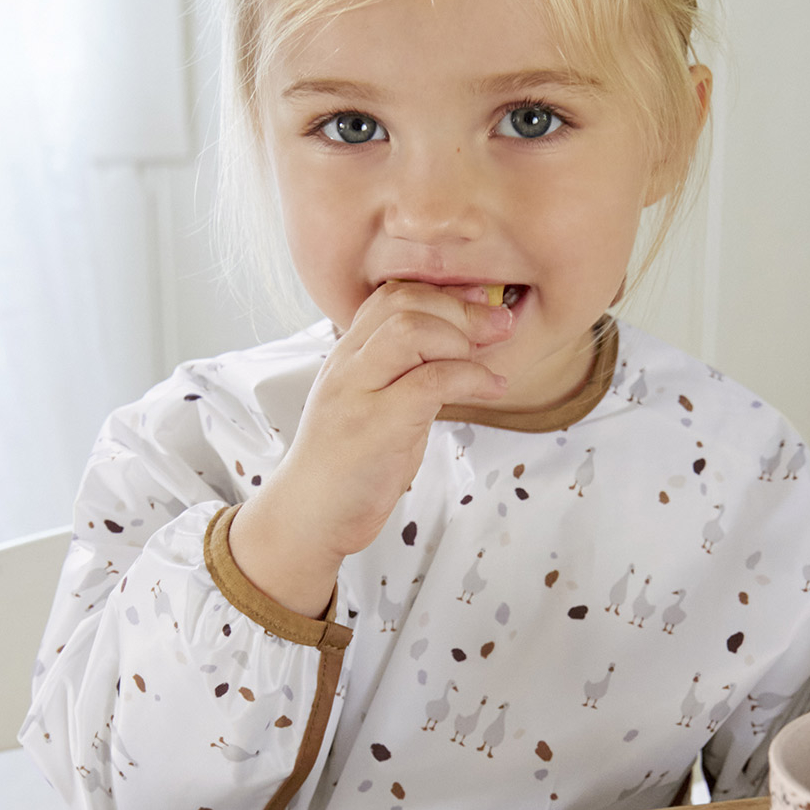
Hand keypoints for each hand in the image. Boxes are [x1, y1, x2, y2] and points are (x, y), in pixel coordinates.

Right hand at [228, 282, 510, 616]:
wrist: (308, 517)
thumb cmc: (347, 469)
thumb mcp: (376, 409)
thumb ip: (406, 378)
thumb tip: (459, 354)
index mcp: (347, 357)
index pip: (390, 296)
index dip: (441, 291)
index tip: (480, 300)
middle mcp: (347, 366)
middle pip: (403, 303)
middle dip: (461, 307)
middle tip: (500, 323)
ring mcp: (357, 393)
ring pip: (411, 331)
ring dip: (463, 337)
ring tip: (493, 355)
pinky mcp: (375, 426)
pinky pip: (430, 381)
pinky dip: (471, 378)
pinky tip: (492, 387)